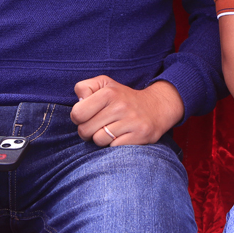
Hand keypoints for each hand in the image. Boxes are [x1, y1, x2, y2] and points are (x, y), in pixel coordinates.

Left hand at [70, 76, 184, 145]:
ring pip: (98, 140)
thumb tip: (79, 101)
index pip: (77, 114)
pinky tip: (121, 136)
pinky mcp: (140, 135)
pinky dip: (114, 145)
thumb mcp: (105, 84)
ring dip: (101, 139)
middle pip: (85, 130)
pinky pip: (113, 148)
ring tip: (110, 131)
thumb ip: (85, 87)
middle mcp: (120, 106)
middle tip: (98, 126)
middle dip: (87, 131)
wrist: (156, 107)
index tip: (87, 116)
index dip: (78, 118)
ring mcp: (131, 121)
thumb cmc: (123, 98)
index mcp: (108, 92)